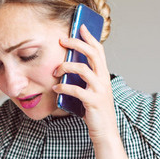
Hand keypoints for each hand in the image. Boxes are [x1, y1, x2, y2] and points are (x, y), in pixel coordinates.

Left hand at [53, 26, 117, 140]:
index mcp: (103, 75)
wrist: (104, 132)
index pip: (99, 51)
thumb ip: (83, 80)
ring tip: (54, 71)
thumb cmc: (94, 111)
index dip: (90, 37)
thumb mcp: (90, 91)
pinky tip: (56, 88)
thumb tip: (66, 67)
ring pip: (84, 69)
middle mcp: (104, 80)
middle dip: (77, 44)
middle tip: (61, 40)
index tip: (80, 26)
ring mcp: (100, 90)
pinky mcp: (93, 101)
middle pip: (92, 54)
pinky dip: (64, 87)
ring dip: (66, 66)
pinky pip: (77, 90)